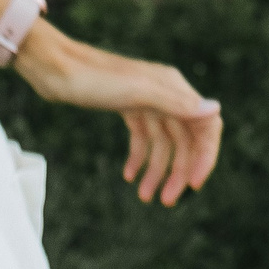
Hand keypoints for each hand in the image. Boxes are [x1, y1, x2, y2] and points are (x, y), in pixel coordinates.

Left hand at [15, 26, 221, 206]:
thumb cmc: (93, 78)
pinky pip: (141, 137)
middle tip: (166, 201)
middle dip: (177, 171)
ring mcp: (146, 100)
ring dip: (156, 170)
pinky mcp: (126, 105)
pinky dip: (138, 157)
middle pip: (184, 140)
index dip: (204, 156)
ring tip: (144, 196)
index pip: (205, 126)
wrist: (53, 67)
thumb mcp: (135, 93)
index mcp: (173, 87)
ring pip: (162, 143)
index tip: (194, 184)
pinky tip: (128, 175)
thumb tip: (215, 110)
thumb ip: (176, 103)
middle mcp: (165, 93)